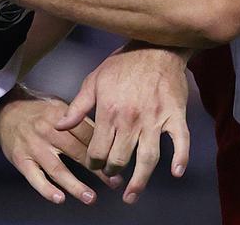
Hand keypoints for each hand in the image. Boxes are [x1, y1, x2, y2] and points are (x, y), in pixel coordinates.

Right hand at [0, 91, 112, 204]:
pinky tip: (59, 198)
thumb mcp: (58, 107)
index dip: (103, 149)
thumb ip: (78, 120)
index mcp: (60, 116)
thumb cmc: (36, 112)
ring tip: (90, 197)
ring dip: (75, 186)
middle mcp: (47, 131)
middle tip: (113, 182)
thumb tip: (104, 136)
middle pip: (77, 152)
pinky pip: (35, 178)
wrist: (5, 112)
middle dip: (97, 170)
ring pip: (57, 169)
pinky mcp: (20, 160)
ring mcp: (33, 147)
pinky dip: (46, 189)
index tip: (116, 162)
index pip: (87, 134)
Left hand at [58, 42, 190, 203]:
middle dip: (112, 172)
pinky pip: (180, 142)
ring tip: (132, 194)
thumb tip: (59, 126)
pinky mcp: (175, 115)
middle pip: (120, 159)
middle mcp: (131, 120)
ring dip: (139, 180)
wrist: (156, 46)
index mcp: (109, 112)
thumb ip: (77, 107)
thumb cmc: (123, 63)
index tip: (95, 166)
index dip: (94, 163)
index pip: (98, 150)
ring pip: (147, 159)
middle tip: (112, 178)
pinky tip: (175, 172)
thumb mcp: (94, 81)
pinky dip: (180, 158)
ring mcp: (155, 119)